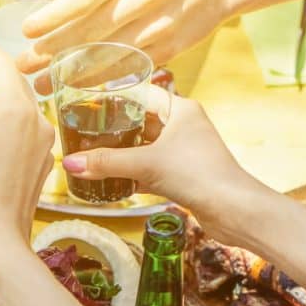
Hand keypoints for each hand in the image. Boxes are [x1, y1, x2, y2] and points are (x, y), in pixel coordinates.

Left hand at [17, 0, 231, 92]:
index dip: (54, 16)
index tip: (27, 31)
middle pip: (92, 29)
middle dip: (54, 51)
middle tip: (23, 65)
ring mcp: (161, 25)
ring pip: (108, 56)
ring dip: (70, 73)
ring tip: (41, 84)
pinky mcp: (170, 49)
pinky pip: (127, 69)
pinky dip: (99, 80)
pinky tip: (74, 85)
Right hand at [60, 90, 263, 244]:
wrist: (236, 211)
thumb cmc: (199, 174)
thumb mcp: (147, 164)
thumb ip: (107, 162)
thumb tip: (69, 164)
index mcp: (179, 109)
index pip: (141, 94)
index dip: (115, 98)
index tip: (88, 105)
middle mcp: (183, 126)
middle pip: (139, 121)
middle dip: (113, 129)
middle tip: (84, 132)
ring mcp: (184, 151)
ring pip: (144, 147)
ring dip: (121, 153)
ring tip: (91, 155)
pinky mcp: (183, 175)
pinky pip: (150, 168)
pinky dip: (132, 173)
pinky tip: (110, 180)